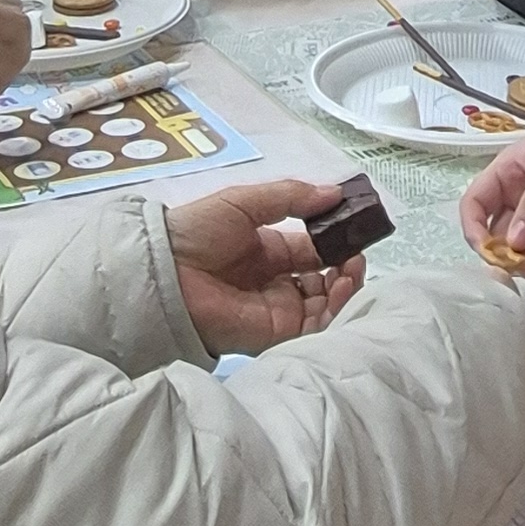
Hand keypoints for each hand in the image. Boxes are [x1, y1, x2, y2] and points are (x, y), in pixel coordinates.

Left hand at [165, 179, 367, 354]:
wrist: (166, 272)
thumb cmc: (198, 232)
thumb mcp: (245, 202)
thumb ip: (291, 197)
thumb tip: (336, 192)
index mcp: (269, 251)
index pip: (315, 250)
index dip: (338, 241)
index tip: (358, 229)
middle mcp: (277, 282)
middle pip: (325, 279)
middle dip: (347, 266)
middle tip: (357, 254)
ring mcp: (278, 309)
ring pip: (325, 304)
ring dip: (345, 287)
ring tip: (349, 270)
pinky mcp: (276, 333)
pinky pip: (314, 327)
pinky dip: (334, 311)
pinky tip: (339, 287)